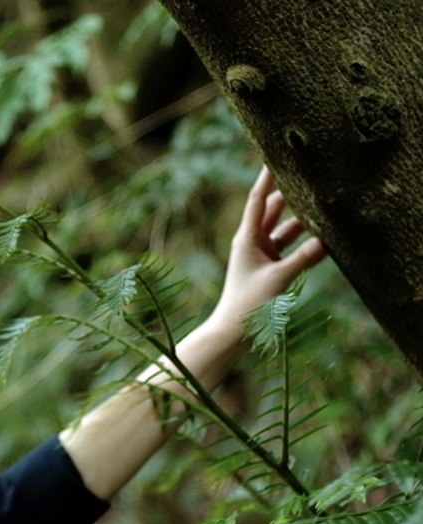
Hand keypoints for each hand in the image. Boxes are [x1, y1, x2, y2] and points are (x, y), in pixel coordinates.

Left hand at [209, 166, 327, 331]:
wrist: (234, 330)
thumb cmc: (248, 303)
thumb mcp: (278, 279)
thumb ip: (303, 259)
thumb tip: (327, 240)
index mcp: (247, 238)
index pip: (258, 200)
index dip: (267, 179)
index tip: (274, 157)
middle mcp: (254, 242)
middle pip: (273, 210)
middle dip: (289, 193)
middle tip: (306, 174)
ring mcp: (263, 254)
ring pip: (286, 229)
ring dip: (302, 219)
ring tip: (322, 201)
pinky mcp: (272, 268)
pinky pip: (292, 249)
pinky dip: (306, 243)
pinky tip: (325, 236)